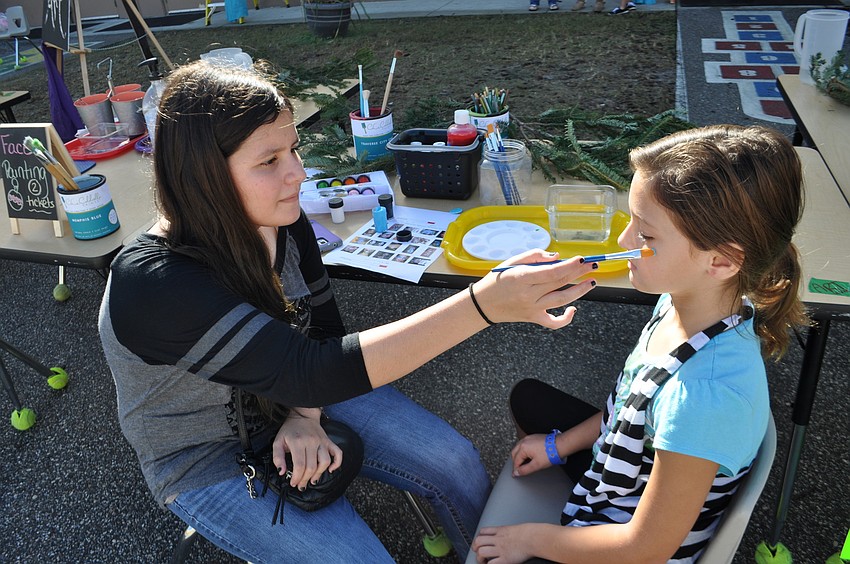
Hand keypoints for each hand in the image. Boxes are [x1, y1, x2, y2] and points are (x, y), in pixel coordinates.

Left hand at [272, 410, 342, 489]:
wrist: (302, 415)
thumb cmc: (289, 430)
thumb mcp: (278, 442)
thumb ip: (277, 458)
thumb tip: (282, 472)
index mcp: (298, 442)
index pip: (300, 465)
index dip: (297, 477)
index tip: (293, 483)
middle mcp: (311, 442)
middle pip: (312, 466)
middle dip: (305, 479)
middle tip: (301, 485)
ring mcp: (322, 441)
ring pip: (325, 462)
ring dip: (319, 474)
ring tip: (312, 480)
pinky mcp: (329, 441)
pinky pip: (338, 453)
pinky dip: (337, 463)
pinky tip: (330, 470)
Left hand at [472, 525, 534, 563]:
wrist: (534, 538)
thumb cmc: (529, 533)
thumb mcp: (514, 528)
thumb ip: (506, 532)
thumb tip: (505, 534)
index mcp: (500, 531)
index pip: (483, 531)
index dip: (478, 537)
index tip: (478, 542)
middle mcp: (498, 539)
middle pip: (478, 541)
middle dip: (475, 547)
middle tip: (477, 552)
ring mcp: (501, 549)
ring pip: (481, 552)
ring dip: (480, 557)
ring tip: (483, 561)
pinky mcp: (505, 559)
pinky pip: (492, 563)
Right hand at [476, 250, 596, 328]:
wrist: (483, 304)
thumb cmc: (497, 280)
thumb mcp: (511, 262)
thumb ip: (534, 256)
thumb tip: (557, 258)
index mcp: (522, 277)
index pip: (552, 272)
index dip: (569, 266)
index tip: (582, 259)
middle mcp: (528, 295)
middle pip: (559, 283)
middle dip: (578, 273)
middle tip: (593, 264)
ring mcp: (532, 308)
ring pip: (561, 301)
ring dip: (580, 291)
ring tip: (592, 282)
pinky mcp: (533, 318)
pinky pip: (553, 322)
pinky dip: (566, 318)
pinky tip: (573, 309)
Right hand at [510, 433, 550, 476]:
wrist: (560, 445)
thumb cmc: (550, 454)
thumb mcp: (536, 465)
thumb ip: (524, 470)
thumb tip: (516, 473)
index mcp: (523, 447)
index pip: (516, 461)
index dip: (516, 469)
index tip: (516, 474)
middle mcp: (524, 441)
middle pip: (514, 453)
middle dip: (515, 462)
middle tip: (518, 469)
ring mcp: (529, 438)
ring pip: (518, 447)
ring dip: (518, 455)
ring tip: (523, 463)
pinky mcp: (533, 437)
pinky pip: (524, 444)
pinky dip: (523, 450)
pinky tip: (528, 455)